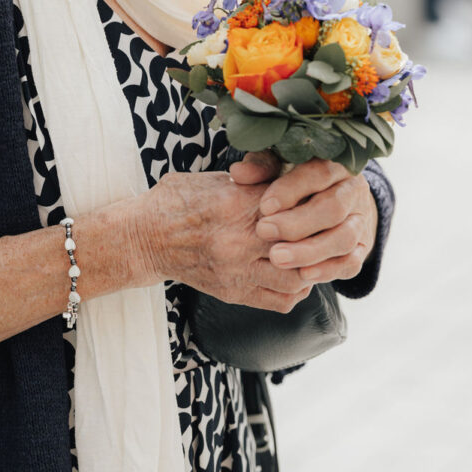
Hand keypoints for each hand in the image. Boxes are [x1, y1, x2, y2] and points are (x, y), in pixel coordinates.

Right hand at [136, 159, 312, 312]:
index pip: (294, 203)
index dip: (311, 202)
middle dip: (317, 235)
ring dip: (310, 267)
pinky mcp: (233, 292)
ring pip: (297, 276)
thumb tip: (289, 171)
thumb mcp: (214, 176)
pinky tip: (294, 276)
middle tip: (325, 230)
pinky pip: (280, 300)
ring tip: (311, 256)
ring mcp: (238, 269)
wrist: (146, 236)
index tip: (316, 200)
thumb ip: (253, 175)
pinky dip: (295, 291)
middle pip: (301, 241)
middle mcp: (241, 238)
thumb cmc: (179, 201)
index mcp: (237, 202)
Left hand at [236, 157, 377, 284]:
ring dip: (310, 251)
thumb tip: (238, 173)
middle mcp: (352, 191)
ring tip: (277, 258)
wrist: (334, 196)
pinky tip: (304, 275)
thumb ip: (261, 166)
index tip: (264, 207)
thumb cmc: (297, 176)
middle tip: (264, 232)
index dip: (291, 190)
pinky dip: (328, 270)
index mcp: (335, 163)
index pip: (319, 173)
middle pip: (333, 208)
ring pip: (344, 238)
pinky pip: (351, 262)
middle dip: (297, 224)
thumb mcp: (279, 164)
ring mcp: (360, 220)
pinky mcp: (361, 247)